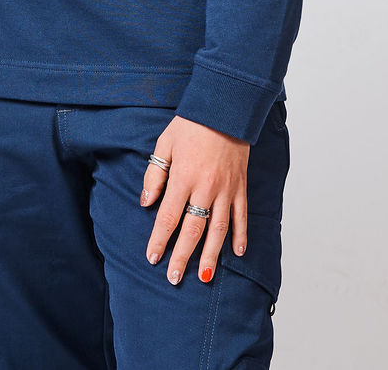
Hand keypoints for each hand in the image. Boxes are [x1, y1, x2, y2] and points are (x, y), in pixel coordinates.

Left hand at [141, 115, 250, 285]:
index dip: (159, 239)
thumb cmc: (191, 124)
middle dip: (182, 256)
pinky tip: (237, 252)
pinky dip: (241, 235)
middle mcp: (205, 188)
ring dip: (211, 255)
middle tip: (174, 278)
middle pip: (192, 230)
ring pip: (218, 229)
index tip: (152, 257)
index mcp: (183, 177)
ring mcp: (226, 189)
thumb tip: (146, 203)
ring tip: (204, 277)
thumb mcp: (164, 144)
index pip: (168, 216)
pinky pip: (241, 215)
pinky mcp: (240, 186)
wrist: (225, 108)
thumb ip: (154, 175)